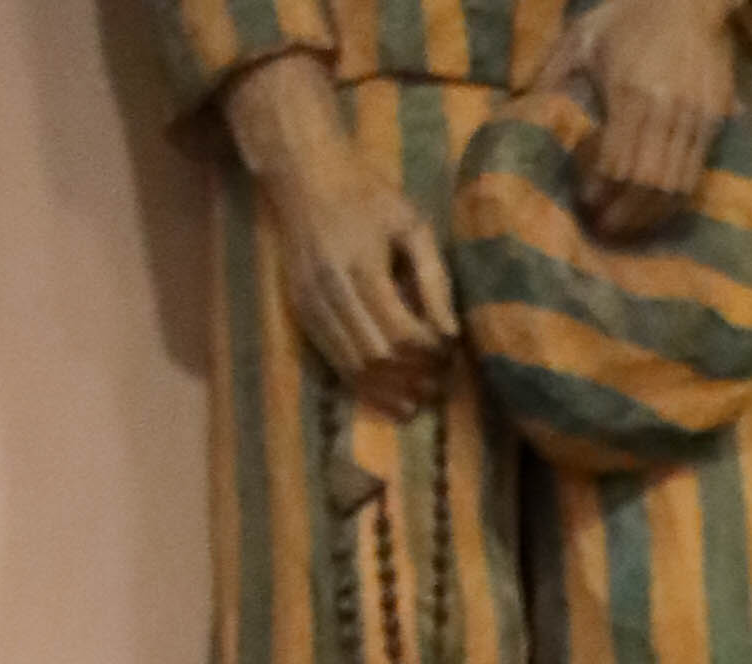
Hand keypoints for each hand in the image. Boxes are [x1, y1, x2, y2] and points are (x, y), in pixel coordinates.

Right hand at [222, 56, 461, 403]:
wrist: (304, 174)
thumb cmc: (366, 193)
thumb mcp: (410, 223)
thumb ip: (433, 278)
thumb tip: (450, 335)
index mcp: (362, 264)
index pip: (401, 332)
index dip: (428, 353)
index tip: (448, 355)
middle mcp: (331, 289)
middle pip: (377, 355)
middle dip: (410, 377)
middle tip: (437, 386)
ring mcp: (311, 302)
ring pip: (353, 366)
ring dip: (386, 390)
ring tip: (415, 402)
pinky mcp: (300, 311)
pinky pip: (333, 360)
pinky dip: (361, 383)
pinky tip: (385, 394)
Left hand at [558, 0, 751, 241]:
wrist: (689, 0)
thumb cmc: (630, 17)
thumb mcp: (583, 36)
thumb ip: (553, 71)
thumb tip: (522, 107)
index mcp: (629, 91)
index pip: (616, 160)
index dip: (600, 189)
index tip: (585, 202)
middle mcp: (664, 111)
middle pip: (645, 183)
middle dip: (624, 213)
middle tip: (604, 228)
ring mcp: (692, 121)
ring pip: (672, 187)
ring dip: (649, 215)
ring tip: (629, 228)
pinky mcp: (712, 125)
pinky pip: (693, 177)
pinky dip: (673, 201)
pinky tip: (655, 209)